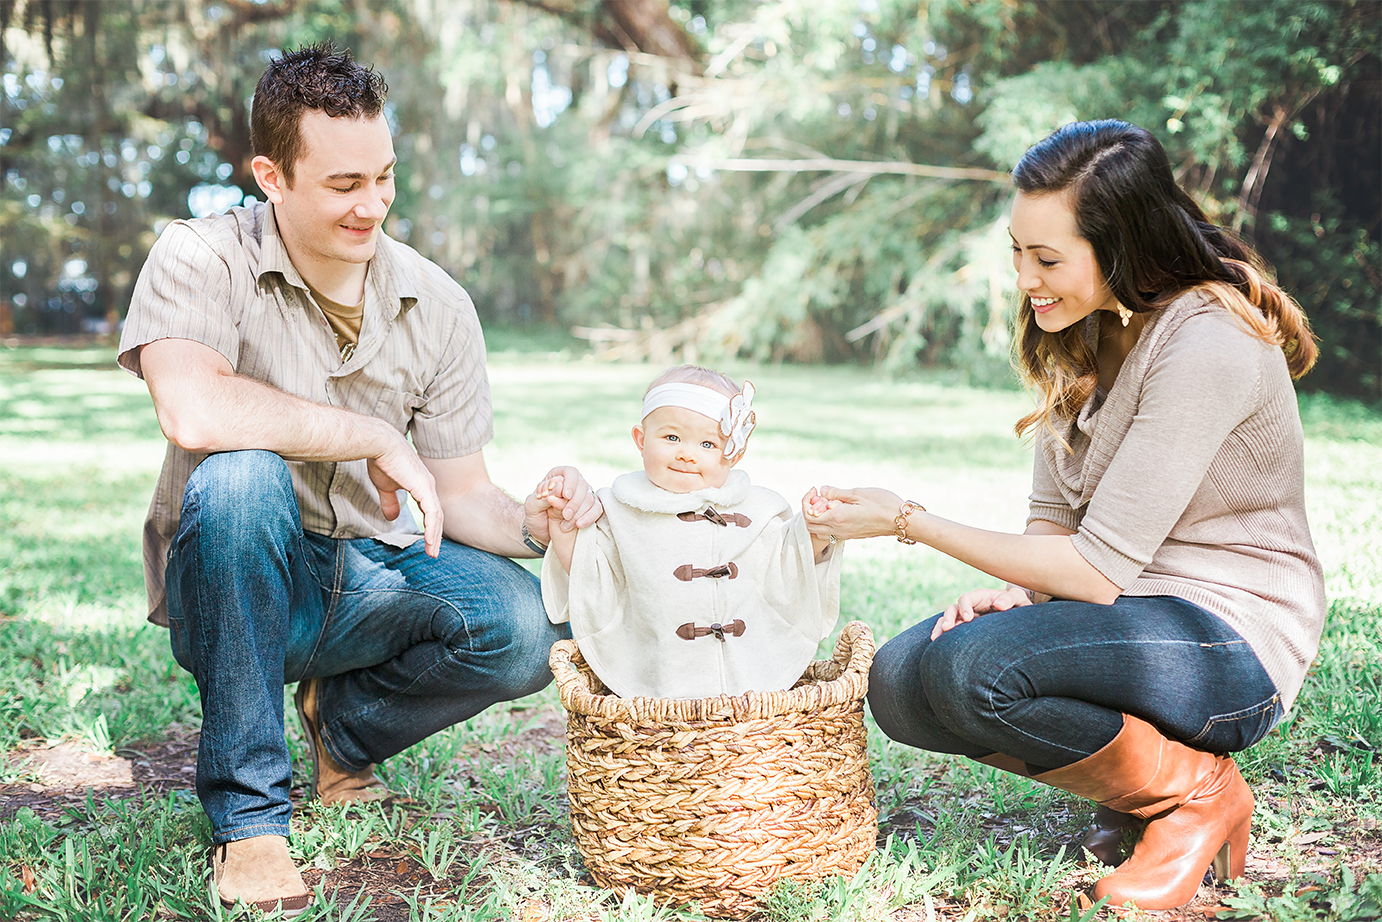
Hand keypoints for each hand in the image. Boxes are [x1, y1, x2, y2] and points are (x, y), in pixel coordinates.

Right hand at [367, 430, 443, 557]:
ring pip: (437, 517)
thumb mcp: (386, 486)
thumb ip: (390, 501)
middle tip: (432, 552)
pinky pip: (432, 513)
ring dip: (434, 536)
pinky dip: (431, 528)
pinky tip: (429, 541)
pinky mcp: (424, 488)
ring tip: (431, 552)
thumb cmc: (381, 461)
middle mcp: (428, 486)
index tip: (426, 542)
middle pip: (437, 516)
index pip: (430, 510)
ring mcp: (428, 486)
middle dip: (435, 535)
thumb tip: (392, 517)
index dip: (429, 526)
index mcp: (421, 485)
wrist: (380, 444)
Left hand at [525, 466, 602, 544]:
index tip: (565, 496)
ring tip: (566, 523)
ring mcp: (583, 495)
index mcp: (557, 476)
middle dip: (574, 501)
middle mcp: (572, 483)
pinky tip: (579, 525)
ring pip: (590, 497)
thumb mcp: (532, 506)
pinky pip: (597, 509)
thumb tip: (560, 487)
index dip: (570, 483)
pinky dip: (590, 517)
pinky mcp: (589, 508)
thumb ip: (544, 496)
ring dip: (580, 511)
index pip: (570, 472)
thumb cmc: (534, 515)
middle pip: (582, 485)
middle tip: (565, 515)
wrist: (539, 531)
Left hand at [802, 485, 902, 540]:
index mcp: (837, 518)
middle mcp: (838, 530)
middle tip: (819, 495)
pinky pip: (830, 532)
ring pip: (818, 530)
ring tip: (828, 502)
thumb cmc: (883, 504)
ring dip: (817, 517)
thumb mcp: (858, 493)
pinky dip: (826, 521)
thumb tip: (822, 490)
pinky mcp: (851, 536)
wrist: (901, 521)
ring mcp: (844, 535)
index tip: (815, 489)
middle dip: (809, 509)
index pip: (809, 514)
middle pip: (810, 525)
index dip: (806, 500)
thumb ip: (836, 493)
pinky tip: (837, 509)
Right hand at [932, 587, 1030, 639]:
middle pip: (953, 609)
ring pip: (948, 620)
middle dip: (949, 618)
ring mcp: (966, 618)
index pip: (967, 598)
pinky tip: (937, 644)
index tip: (968, 618)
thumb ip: (1010, 599)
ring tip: (936, 639)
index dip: (965, 606)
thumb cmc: (1017, 604)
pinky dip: (942, 635)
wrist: (1016, 614)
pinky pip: (950, 631)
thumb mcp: (1017, 598)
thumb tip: (998, 605)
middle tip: (948, 628)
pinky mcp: (965, 629)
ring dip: (941, 627)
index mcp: (981, 597)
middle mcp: (970, 607)